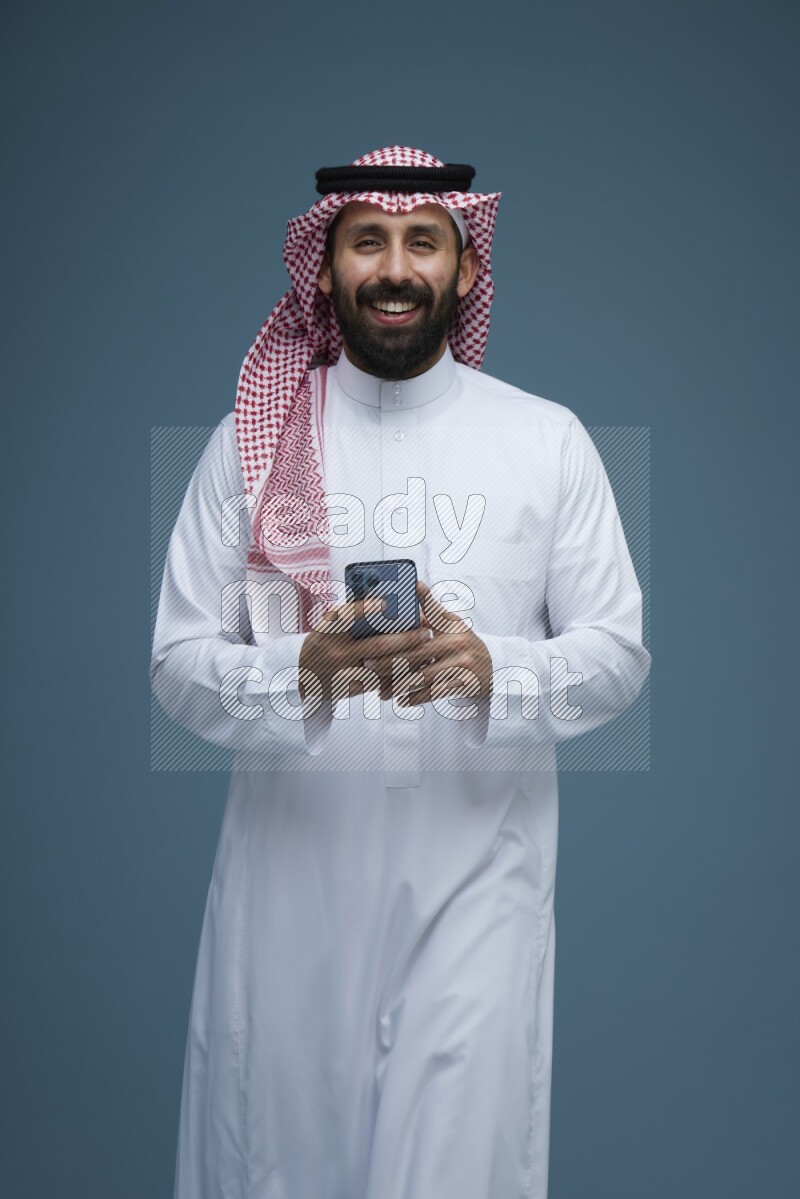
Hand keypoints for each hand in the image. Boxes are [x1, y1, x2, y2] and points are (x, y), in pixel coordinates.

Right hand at [298, 592, 435, 704]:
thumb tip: (387, 605)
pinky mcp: (350, 689)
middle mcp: (334, 651)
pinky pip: (379, 682)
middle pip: (377, 646)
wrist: (305, 678)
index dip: (365, 609)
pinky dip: (397, 674)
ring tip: (426, 650)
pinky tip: (413, 667)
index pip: (345, 616)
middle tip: (425, 632)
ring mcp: (342, 672)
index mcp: (327, 630)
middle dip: (405, 639)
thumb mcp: (329, 627)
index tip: (385, 603)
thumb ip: (352, 616)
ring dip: (408, 659)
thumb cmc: (323, 643)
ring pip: (384, 667)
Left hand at [364, 580, 493, 708]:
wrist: (496, 669)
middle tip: (368, 665)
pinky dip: (416, 698)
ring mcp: (462, 665)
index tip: (374, 639)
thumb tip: (415, 584)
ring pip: (423, 677)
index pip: (419, 628)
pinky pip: (435, 693)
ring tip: (381, 691)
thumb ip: (432, 608)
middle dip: (389, 661)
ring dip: (399, 685)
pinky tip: (402, 702)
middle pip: (416, 654)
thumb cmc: (466, 644)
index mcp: (450, 627)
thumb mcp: (453, 623)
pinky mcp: (465, 683)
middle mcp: (457, 644)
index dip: (396, 633)